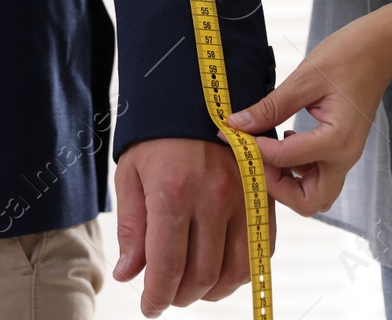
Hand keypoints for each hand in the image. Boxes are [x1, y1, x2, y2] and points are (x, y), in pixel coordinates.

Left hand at [113, 136, 267, 316]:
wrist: (196, 93)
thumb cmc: (156, 135)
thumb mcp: (131, 175)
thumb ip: (132, 228)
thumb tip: (128, 273)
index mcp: (174, 193)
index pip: (168, 267)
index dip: (156, 297)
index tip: (150, 307)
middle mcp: (214, 198)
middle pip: (203, 276)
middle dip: (180, 296)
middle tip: (166, 295)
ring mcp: (244, 198)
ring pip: (236, 271)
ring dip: (212, 291)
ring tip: (191, 286)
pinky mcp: (264, 197)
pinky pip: (261, 251)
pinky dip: (241, 271)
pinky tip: (220, 269)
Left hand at [227, 0, 391, 215]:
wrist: (380, 47)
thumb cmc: (348, 56)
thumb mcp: (303, 80)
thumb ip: (269, 107)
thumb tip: (237, 124)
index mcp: (337, 140)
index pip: (286, 159)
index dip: (254, 150)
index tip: (231, 136)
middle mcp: (345, 157)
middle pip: (308, 200)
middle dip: (276, 186)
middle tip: (254, 156)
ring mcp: (346, 155)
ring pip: (314, 192)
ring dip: (287, 181)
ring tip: (266, 148)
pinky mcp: (342, 149)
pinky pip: (318, 174)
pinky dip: (296, 169)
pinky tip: (283, 139)